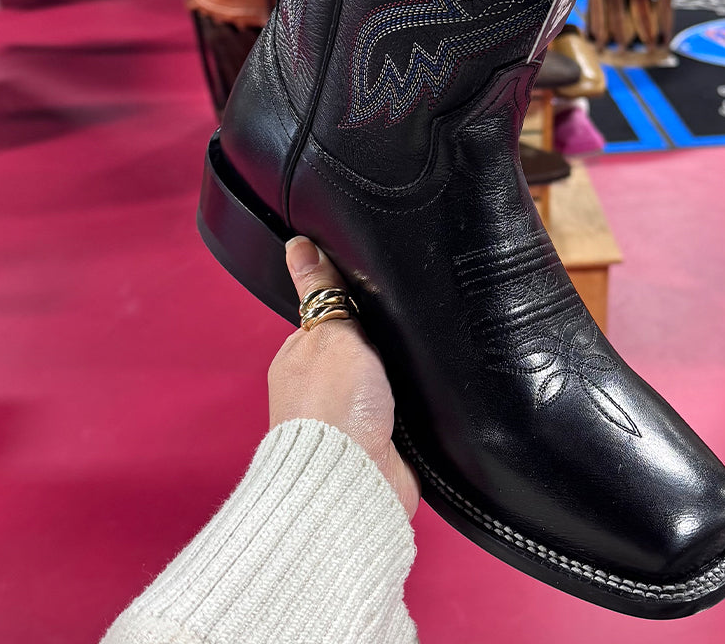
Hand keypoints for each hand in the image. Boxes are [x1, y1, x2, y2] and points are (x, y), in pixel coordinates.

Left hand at [268, 236, 419, 517]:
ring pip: (387, 377)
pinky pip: (406, 407)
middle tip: (404, 331)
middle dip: (384, 341)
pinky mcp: (383, 441)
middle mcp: (322, 388)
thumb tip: (298, 244)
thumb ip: (321, 289)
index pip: (331, 314)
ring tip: (417, 362)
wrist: (356, 480)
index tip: (380, 293)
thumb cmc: (333, 409)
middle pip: (362, 345)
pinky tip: (427, 392)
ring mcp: (352, 416)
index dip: (357, 303)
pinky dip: (417, 401)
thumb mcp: (330, 331)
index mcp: (299, 358)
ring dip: (402, 373)